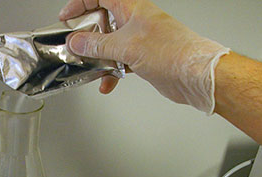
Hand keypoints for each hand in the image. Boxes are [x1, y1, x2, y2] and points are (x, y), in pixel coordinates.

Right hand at [59, 0, 228, 113]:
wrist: (194, 75)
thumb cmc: (172, 52)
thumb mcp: (125, 47)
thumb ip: (97, 45)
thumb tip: (76, 42)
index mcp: (132, 8)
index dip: (80, 4)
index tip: (67, 18)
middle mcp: (135, 21)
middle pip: (103, 22)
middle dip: (86, 36)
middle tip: (75, 47)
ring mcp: (139, 40)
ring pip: (110, 45)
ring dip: (98, 58)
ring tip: (88, 67)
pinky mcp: (143, 58)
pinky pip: (119, 62)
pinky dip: (111, 73)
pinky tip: (107, 83)